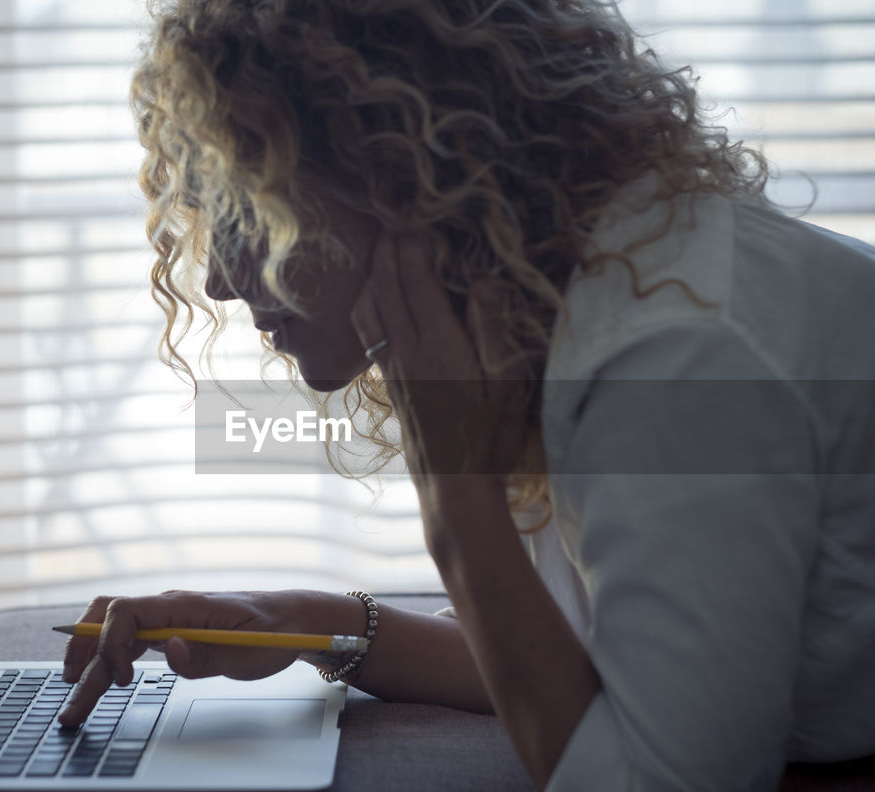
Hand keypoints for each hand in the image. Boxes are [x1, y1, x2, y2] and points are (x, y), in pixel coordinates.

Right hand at [58, 590, 300, 725]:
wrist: (292, 619)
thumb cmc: (274, 633)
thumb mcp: (249, 653)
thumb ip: (208, 656)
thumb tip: (171, 650)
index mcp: (185, 605)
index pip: (126, 610)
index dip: (112, 642)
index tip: (122, 678)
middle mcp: (169, 608)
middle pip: (108, 622)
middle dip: (84, 659)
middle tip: (72, 704)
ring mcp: (167, 619)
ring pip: (113, 633)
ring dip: (90, 664)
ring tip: (76, 701)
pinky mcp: (170, 632)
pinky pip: (128, 640)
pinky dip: (108, 661)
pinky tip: (98, 682)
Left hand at [350, 231, 529, 481]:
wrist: (455, 486)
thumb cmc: (490, 437)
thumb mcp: (509, 386)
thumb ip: (494, 331)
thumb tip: (485, 282)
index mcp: (440, 349)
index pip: (417, 286)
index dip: (412, 250)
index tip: (413, 222)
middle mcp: (408, 354)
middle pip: (386, 289)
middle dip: (387, 252)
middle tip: (393, 222)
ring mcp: (393, 369)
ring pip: (368, 309)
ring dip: (372, 275)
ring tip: (381, 250)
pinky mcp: (388, 383)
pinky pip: (367, 332)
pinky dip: (366, 304)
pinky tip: (374, 296)